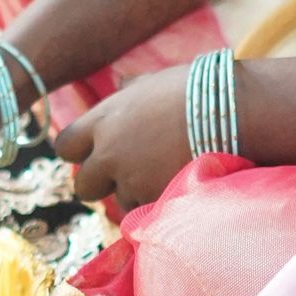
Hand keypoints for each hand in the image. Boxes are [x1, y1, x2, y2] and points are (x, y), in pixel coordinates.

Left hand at [54, 66, 193, 211]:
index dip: (80, 151)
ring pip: (120, 202)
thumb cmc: (195, 89)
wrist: (230, 112)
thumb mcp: (154, 82)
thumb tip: (122, 84)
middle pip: (84, 186)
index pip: (65, 146)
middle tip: (128, 173)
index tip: (98, 150)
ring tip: (167, 174)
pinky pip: (147, 213)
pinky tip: (178, 186)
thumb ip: (130, 90)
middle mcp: (110, 154)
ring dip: (136, 194)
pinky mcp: (155, 202)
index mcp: (104, 120)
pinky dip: (159, 205)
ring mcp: (131, 182)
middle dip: (102, 183)